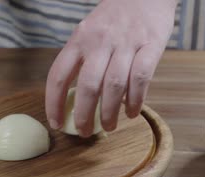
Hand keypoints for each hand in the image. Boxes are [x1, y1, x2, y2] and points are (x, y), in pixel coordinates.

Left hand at [45, 0, 176, 136]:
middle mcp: (100, 41)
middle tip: (85, 132)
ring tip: (109, 127)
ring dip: (109, 113)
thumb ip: (82, 58)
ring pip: (114, 86)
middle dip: (83, 115)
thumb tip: (77, 97)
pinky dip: (136, 101)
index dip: (53, 103)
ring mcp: (126, 43)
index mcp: (80, 38)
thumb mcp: (89, 30)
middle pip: (87, 85)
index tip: (56, 122)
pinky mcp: (151, 45)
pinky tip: (132, 112)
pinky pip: (141, 79)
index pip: (58, 75)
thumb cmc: (115, 16)